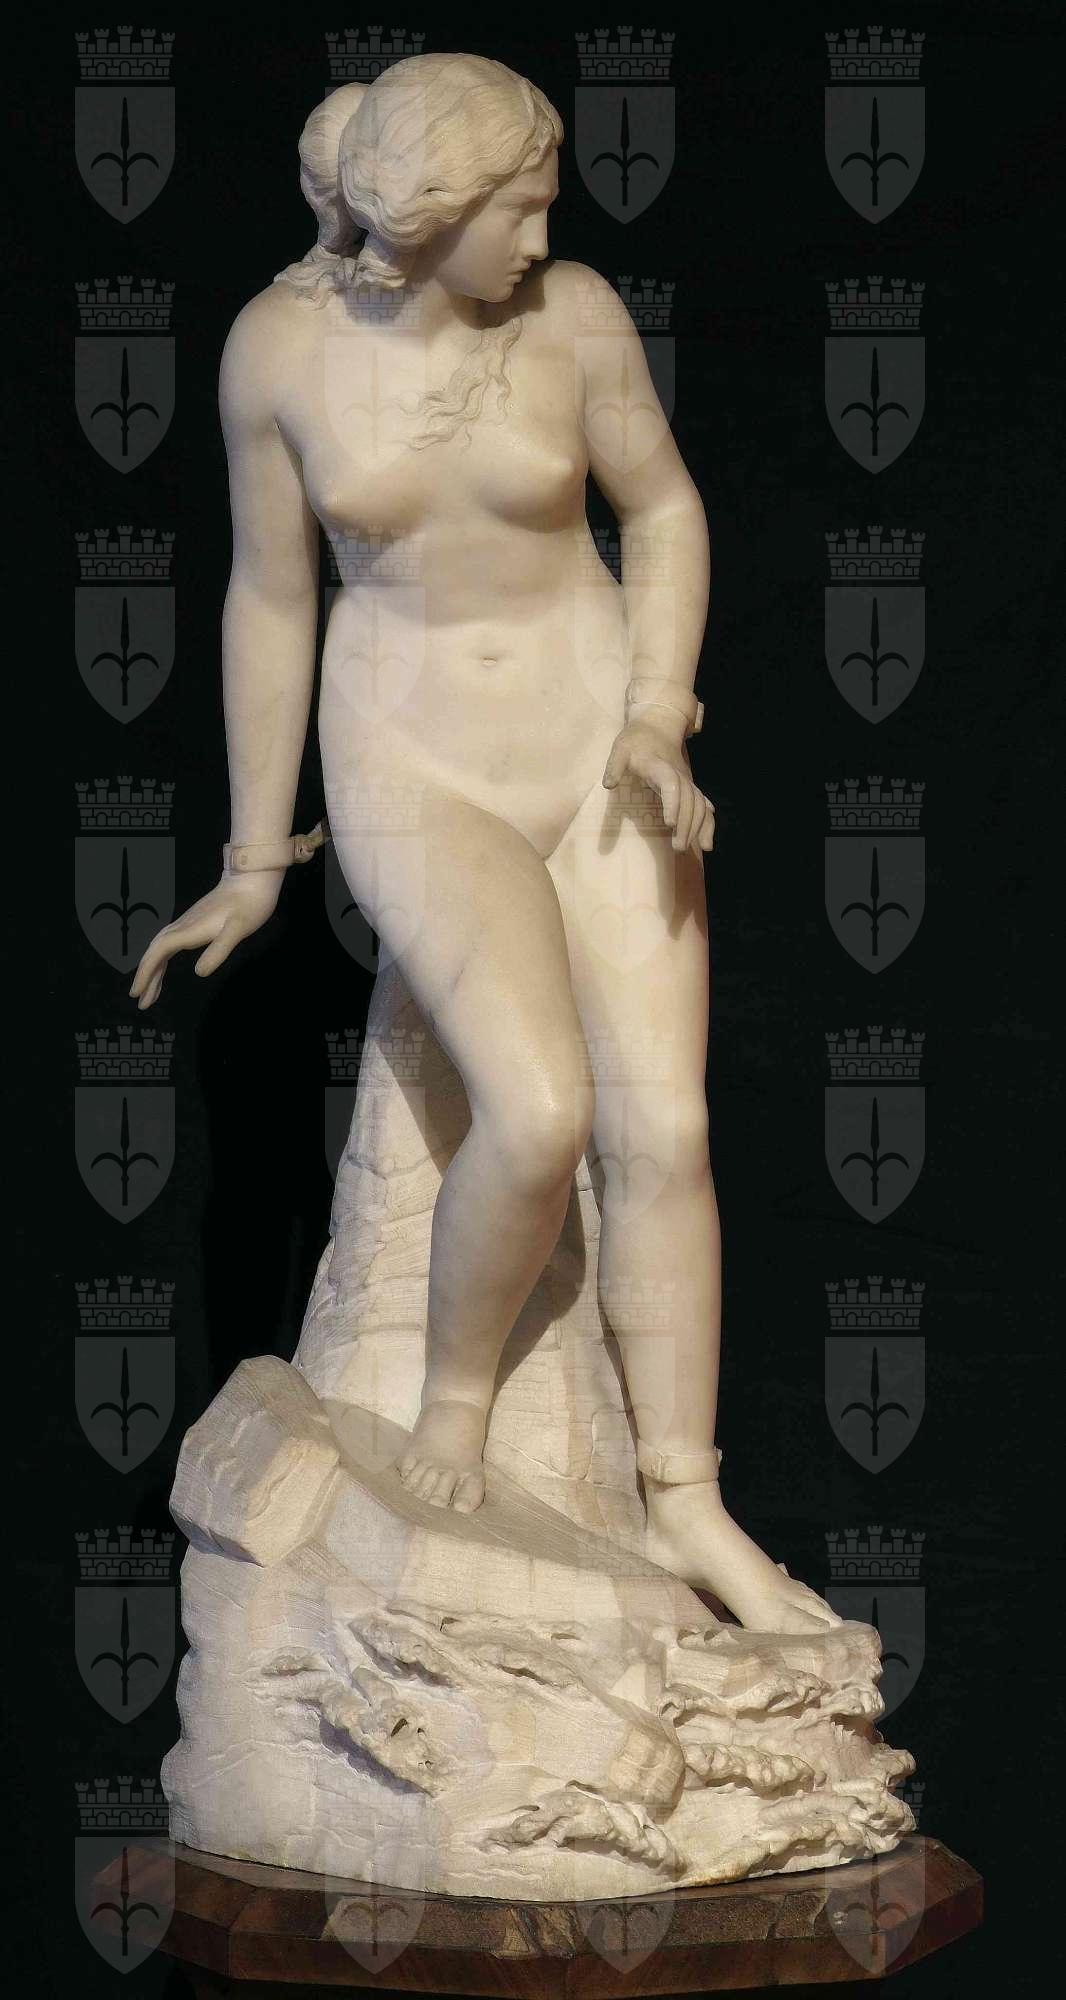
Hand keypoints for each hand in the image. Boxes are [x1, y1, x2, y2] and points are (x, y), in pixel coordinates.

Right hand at [129, 871, 283, 1009]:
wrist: (250, 878)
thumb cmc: (249, 904)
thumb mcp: (238, 930)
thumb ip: (219, 950)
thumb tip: (199, 973)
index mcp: (190, 930)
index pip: (159, 952)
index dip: (147, 972)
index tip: (137, 992)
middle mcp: (182, 926)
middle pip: (155, 952)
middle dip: (145, 976)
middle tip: (139, 1000)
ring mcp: (186, 924)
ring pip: (160, 949)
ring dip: (153, 971)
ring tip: (149, 995)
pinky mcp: (192, 923)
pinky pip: (170, 945)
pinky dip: (162, 960)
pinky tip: (163, 971)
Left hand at [601, 719, 714, 854]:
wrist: (658, 727)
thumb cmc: (635, 741)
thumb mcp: (620, 749)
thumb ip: (614, 766)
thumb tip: (609, 785)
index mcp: (659, 766)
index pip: (671, 784)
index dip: (673, 803)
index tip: (670, 823)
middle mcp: (679, 775)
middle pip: (689, 799)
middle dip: (686, 824)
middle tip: (677, 847)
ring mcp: (687, 782)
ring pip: (699, 804)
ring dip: (697, 828)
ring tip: (686, 849)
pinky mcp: (691, 788)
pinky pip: (704, 806)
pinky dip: (708, 824)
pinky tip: (706, 844)